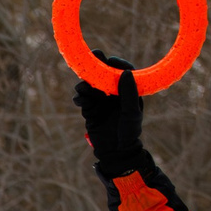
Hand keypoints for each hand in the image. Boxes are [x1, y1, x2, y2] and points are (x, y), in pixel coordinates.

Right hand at [73, 52, 144, 177]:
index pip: (121, 71)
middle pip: (102, 74)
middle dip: (95, 66)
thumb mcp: (131, 113)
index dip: (115, 63)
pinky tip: (80, 101)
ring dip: (84, 84)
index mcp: (127, 90)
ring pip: (89, 85)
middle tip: (91, 57)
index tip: (108, 59)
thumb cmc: (129, 132)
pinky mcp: (89, 109)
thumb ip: (129, 93)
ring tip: (82, 89)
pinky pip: (82, 99)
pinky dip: (79, 98)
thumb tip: (125, 72)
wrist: (116, 153)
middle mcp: (113, 92)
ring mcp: (100, 100)